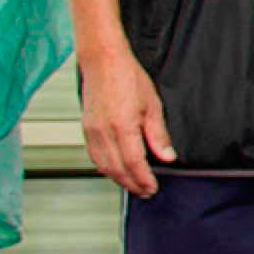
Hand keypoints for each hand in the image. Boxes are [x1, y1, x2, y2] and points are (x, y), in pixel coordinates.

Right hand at [77, 47, 174, 197]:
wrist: (103, 62)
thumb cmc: (128, 77)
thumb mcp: (153, 105)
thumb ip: (158, 134)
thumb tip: (167, 156)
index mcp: (122, 126)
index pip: (134, 163)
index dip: (144, 179)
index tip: (152, 187)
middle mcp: (103, 131)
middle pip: (117, 169)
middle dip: (132, 184)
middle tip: (145, 192)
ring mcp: (92, 130)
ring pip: (103, 165)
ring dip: (118, 179)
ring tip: (132, 185)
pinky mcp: (86, 128)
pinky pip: (94, 155)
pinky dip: (105, 167)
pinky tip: (115, 169)